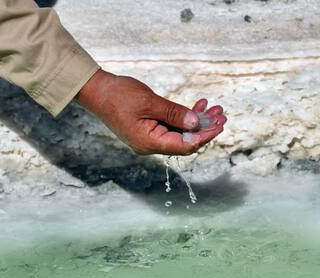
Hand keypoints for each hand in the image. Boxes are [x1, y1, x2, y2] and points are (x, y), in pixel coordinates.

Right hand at [76, 69, 226, 154]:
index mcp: (149, 142)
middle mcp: (151, 144)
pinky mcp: (149, 129)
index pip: (185, 145)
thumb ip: (174, 113)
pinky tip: (197, 106)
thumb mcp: (150, 102)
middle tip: (221, 114)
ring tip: (213, 108)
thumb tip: (196, 123)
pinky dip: (184, 117)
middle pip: (185, 141)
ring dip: (197, 121)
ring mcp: (150, 137)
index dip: (205, 136)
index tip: (220, 124)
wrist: (97, 91)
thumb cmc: (119, 95)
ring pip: (180, 133)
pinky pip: (172, 126)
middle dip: (205, 128)